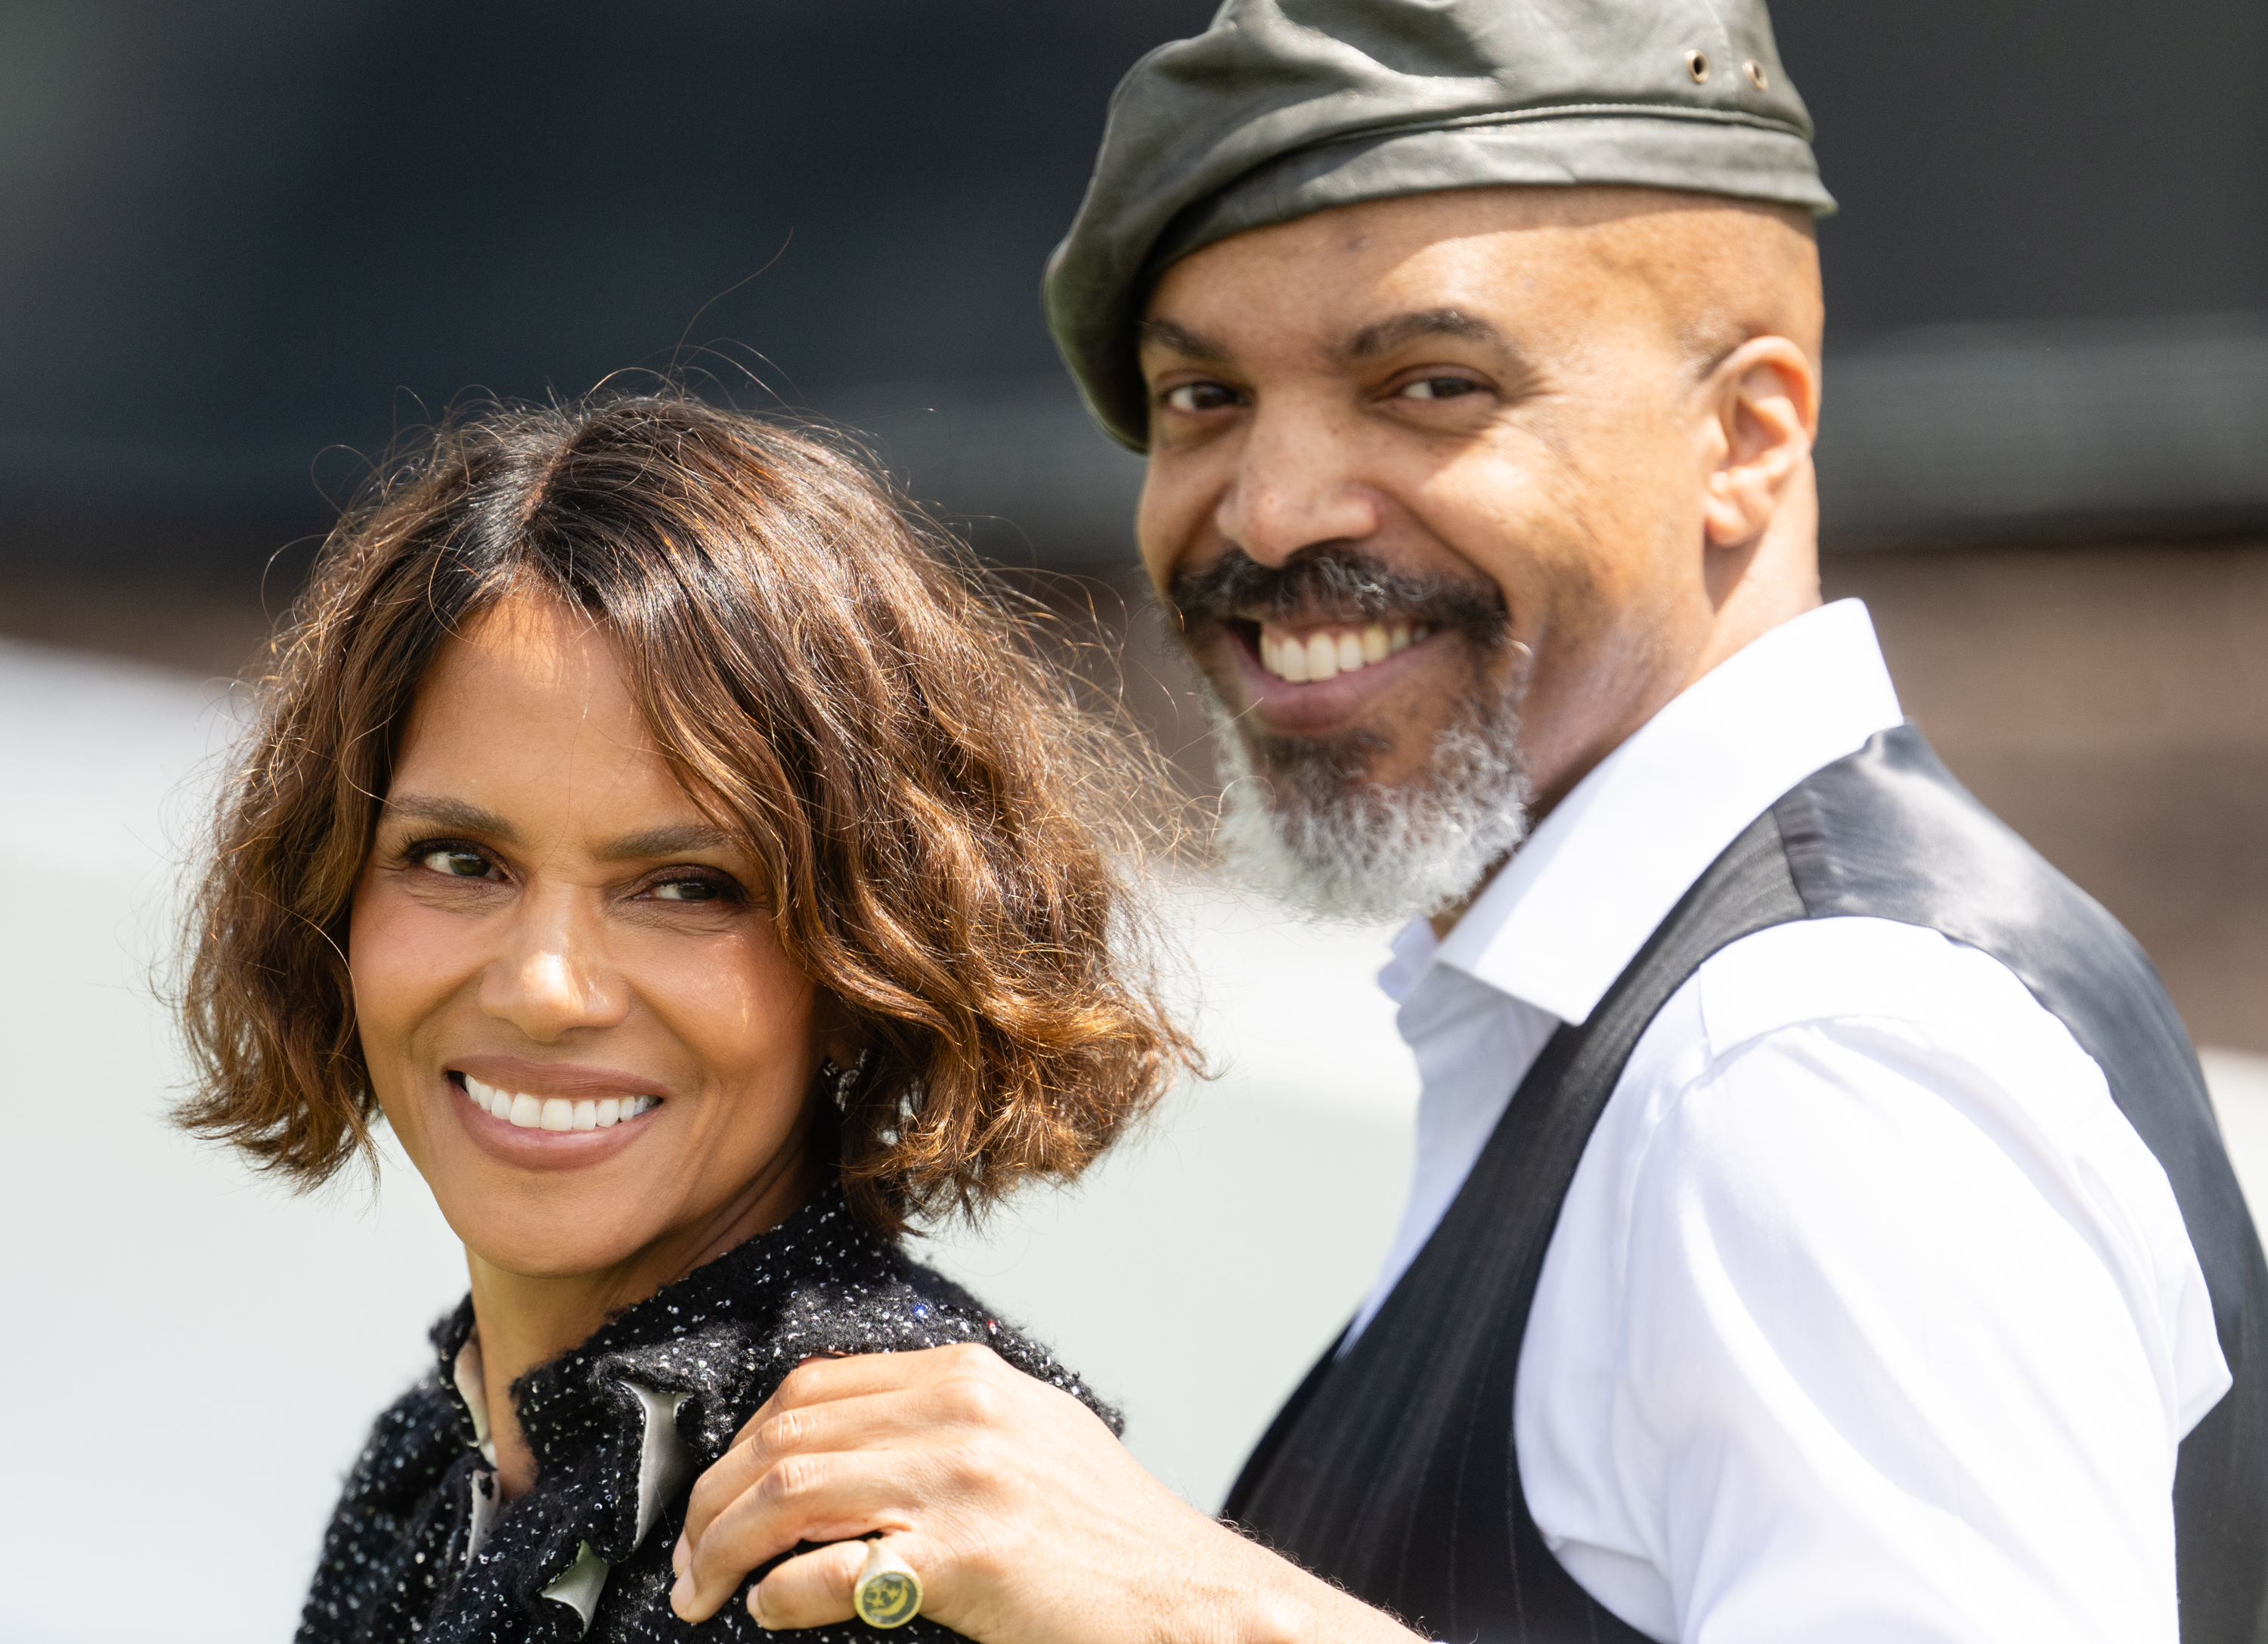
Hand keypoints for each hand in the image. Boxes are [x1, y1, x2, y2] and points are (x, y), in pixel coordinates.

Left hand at [667, 1344, 1420, 1643]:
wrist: (1188, 1596)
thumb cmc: (1111, 1535)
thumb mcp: (1031, 1436)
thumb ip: (947, 1419)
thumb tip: (848, 1439)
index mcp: (966, 1377)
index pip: (813, 1386)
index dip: (742, 1442)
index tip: (715, 1493)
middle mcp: (958, 1414)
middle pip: (785, 1434)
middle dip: (713, 1499)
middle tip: (688, 1556)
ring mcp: (961, 1482)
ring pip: (791, 1493)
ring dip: (723, 1548)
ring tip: (703, 1590)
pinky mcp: (967, 1558)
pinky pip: (835, 1570)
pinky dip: (781, 1594)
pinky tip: (769, 1611)